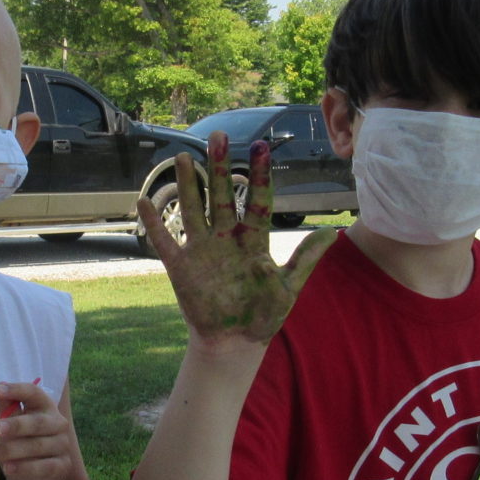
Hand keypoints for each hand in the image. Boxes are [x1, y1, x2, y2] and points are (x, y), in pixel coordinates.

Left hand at [0, 381, 79, 479]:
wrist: (35, 479)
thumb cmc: (21, 445)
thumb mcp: (11, 425)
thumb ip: (7, 408)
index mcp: (45, 407)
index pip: (35, 394)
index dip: (18, 390)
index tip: (0, 390)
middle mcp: (58, 423)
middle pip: (37, 422)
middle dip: (16, 425)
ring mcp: (63, 445)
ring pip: (36, 446)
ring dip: (9, 451)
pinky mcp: (63, 466)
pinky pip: (43, 467)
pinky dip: (24, 468)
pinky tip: (7, 468)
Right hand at [137, 133, 336, 349]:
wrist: (235, 343)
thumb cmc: (264, 315)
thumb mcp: (290, 286)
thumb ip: (306, 258)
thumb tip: (335, 232)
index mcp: (253, 240)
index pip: (258, 199)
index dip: (259, 174)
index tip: (261, 147)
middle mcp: (227, 238)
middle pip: (222, 195)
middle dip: (220, 167)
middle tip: (218, 136)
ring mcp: (203, 250)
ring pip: (193, 209)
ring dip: (188, 184)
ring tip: (183, 157)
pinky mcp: (181, 267)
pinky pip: (165, 241)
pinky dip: (154, 223)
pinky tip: (144, 201)